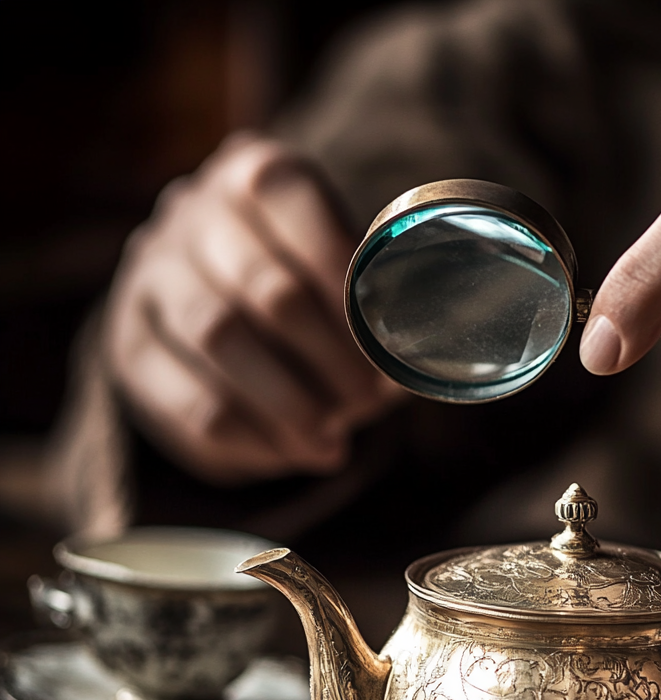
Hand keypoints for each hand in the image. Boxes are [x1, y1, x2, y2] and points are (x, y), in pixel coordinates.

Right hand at [105, 133, 401, 483]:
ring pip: (220, 341)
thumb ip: (381, 304)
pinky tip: (294, 453)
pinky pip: (192, 403)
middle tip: (367, 402)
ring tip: (332, 439)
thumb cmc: (308, 294)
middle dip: (331, 359)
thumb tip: (417, 365)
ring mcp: (150, 277)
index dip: (347, 280)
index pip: (295, 205)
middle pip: (267, 289)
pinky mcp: (130, 348)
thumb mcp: (346, 277)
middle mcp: (191, 213)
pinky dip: (256, 439)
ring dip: (292, 404)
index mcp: (255, 174)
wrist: (218, 313)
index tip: (387, 341)